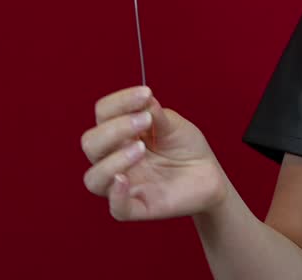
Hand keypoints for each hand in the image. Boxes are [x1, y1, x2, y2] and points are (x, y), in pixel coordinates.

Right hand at [81, 86, 229, 220]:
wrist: (210, 175)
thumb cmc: (186, 147)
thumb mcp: (173, 124)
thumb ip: (154, 112)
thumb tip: (141, 99)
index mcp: (120, 134)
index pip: (102, 114)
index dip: (118, 102)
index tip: (145, 93)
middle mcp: (114, 158)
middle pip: (90, 144)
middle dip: (114, 129)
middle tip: (145, 120)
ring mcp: (124, 184)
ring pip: (94, 178)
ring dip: (112, 160)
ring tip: (141, 148)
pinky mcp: (139, 207)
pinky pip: (116, 209)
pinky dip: (116, 195)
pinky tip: (124, 179)